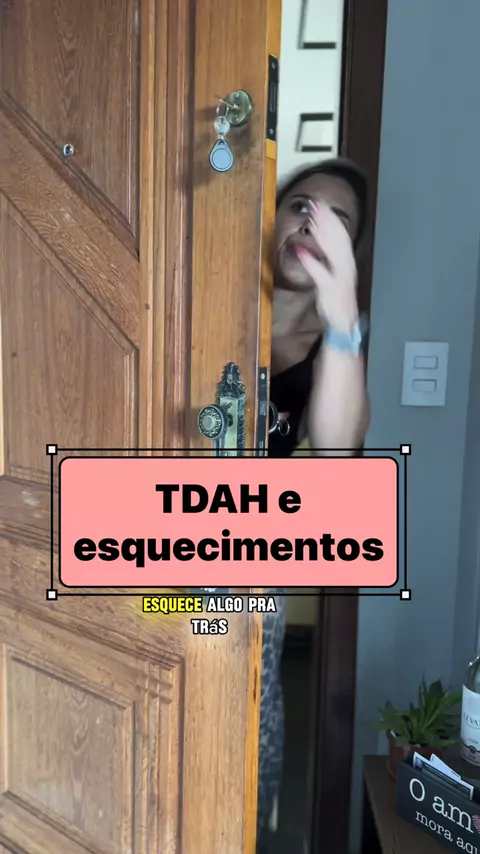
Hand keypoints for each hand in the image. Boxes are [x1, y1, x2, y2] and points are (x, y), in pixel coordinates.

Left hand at [296, 201, 358, 332]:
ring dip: (322, 235)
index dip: (332, 218)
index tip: (322, 204)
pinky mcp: (330, 290)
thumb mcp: (333, 274)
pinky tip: (302, 252)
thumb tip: (315, 241)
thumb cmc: (337, 298)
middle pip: (338, 239)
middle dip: (328, 221)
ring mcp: (340, 278)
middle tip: (315, 204)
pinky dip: (312, 263)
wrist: (343, 324)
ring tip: (311, 221)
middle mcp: (346, 268)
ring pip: (333, 252)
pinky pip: (321, 274)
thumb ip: (327, 258)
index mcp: (347, 263)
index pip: (341, 235)